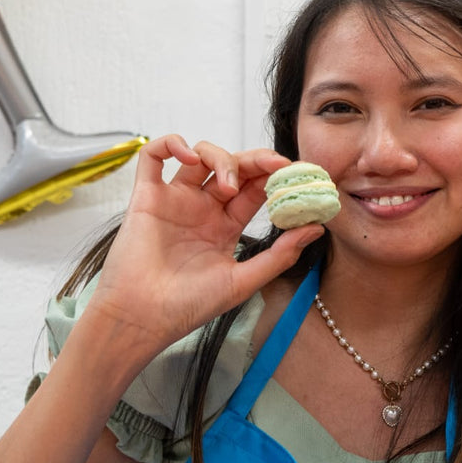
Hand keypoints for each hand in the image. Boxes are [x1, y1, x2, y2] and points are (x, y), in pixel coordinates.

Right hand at [87, 135, 322, 354]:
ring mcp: (174, 201)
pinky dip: (170, 144)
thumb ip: (280, 254)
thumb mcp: (244, 280)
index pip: (255, 190)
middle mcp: (201, 209)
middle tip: (277, 165)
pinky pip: (153, 156)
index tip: (297, 174)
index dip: (275, 178)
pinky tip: (189, 155)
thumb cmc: (189, 306)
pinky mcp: (146, 197)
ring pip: (199, 156)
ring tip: (230, 183)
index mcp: (224, 227)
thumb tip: (317, 226)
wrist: (145, 318)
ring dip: (220, 156)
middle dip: (256, 161)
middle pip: (232, 167)